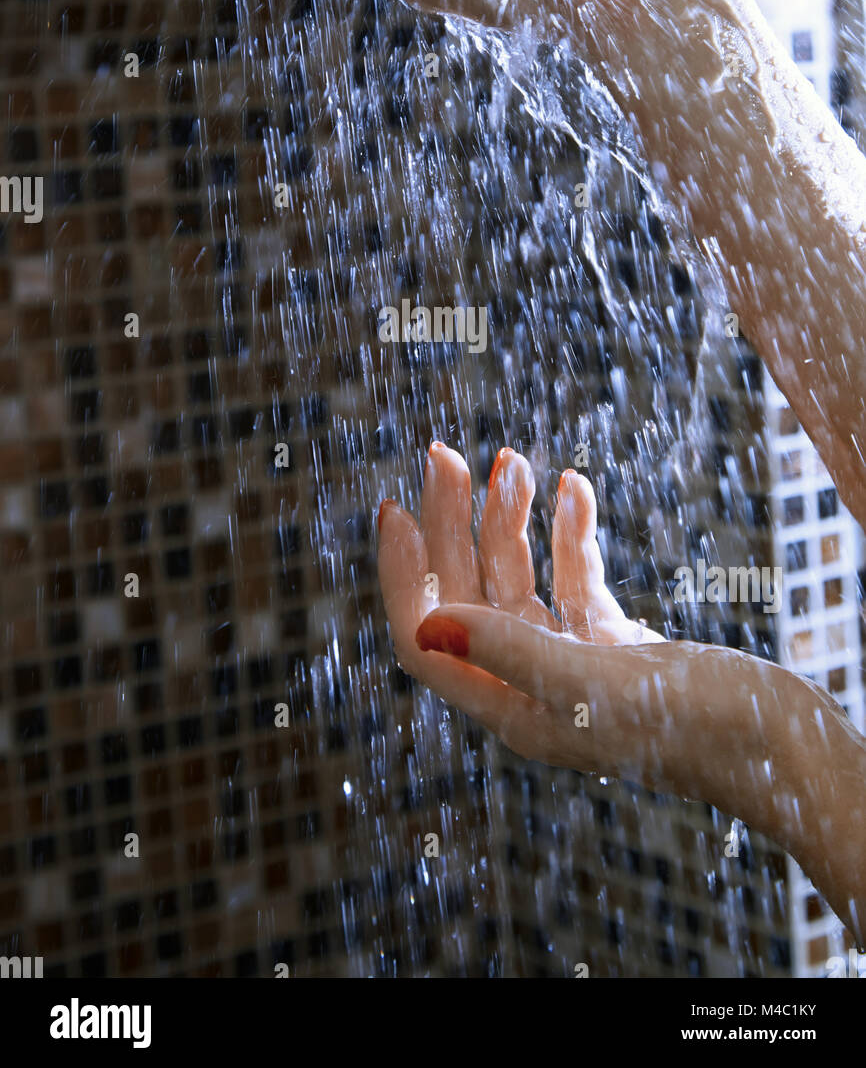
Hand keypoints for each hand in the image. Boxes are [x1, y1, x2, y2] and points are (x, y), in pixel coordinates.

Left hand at [375, 442, 739, 789]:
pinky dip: (572, 534)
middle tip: (444, 454)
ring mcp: (574, 665)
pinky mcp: (616, 647)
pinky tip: (573, 487)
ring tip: (512, 459)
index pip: (425, 638)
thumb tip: (425, 625)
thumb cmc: (698, 726)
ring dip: (511, 518)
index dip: (400, 576)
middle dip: (453, 524)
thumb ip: (510, 652)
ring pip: (520, 580)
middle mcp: (531, 687)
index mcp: (512, 708)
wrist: (790, 748)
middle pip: (466, 595)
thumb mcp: (595, 683)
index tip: (395, 507)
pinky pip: (576, 581)